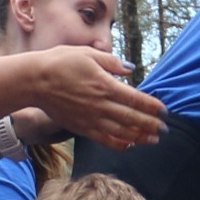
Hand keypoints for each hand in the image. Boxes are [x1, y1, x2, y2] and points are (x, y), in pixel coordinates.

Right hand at [25, 45, 164, 150]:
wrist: (34, 81)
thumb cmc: (60, 62)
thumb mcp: (88, 54)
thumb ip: (112, 63)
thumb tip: (131, 69)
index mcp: (105, 85)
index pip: (136, 99)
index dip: (152, 107)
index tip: (164, 111)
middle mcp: (100, 105)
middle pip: (133, 119)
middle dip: (151, 125)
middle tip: (165, 129)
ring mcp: (91, 119)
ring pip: (121, 133)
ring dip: (140, 137)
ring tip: (153, 140)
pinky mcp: (81, 128)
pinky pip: (104, 139)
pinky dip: (119, 144)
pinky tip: (129, 145)